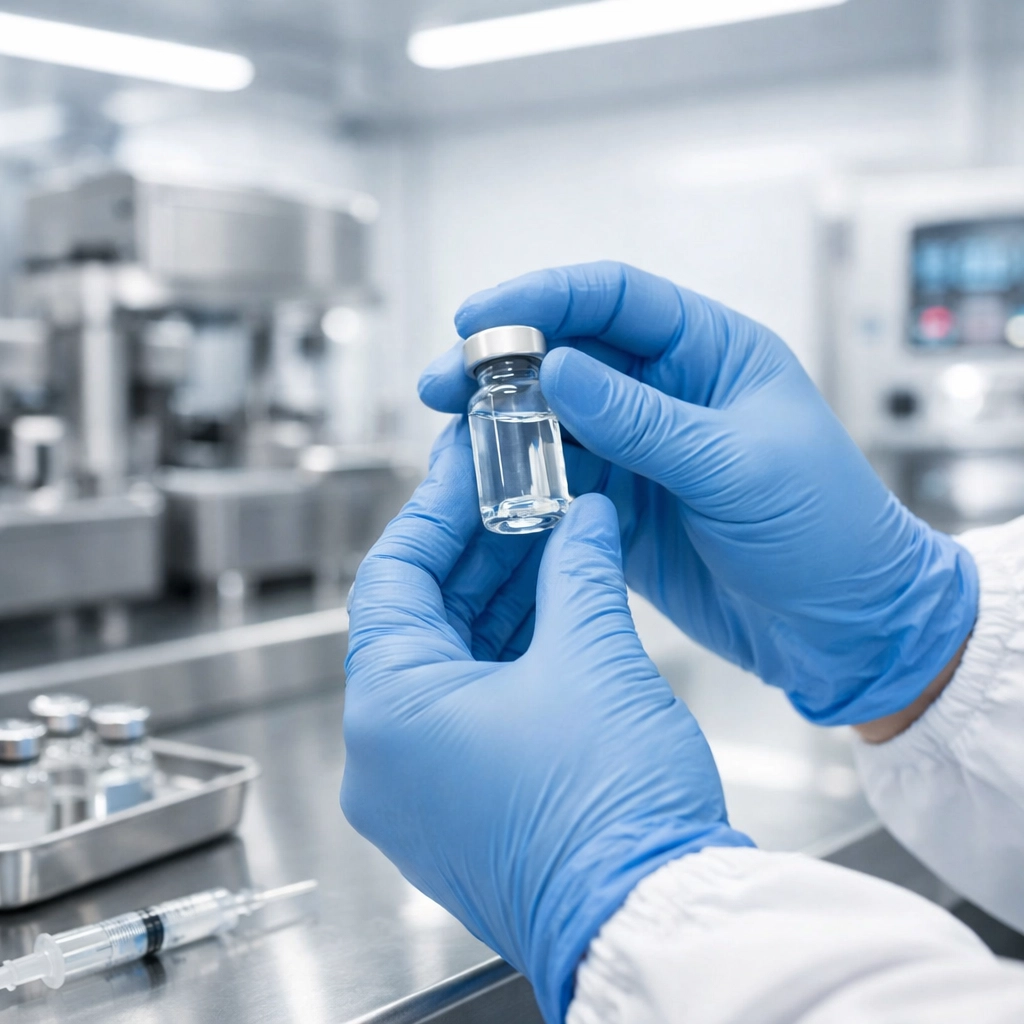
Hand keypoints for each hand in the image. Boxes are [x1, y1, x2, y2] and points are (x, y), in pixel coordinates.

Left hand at [341, 422, 751, 1023]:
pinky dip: (511, 650)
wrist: (652, 924)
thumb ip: (577, 568)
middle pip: (420, 616)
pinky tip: (555, 602)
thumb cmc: (608, 811)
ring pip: (451, 660)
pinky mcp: (465, 802)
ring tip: (549, 535)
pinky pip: (473, 703)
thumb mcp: (592, 658)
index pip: (391, 575)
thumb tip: (583, 518)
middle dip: (477, 548)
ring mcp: (423, 785)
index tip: (467, 465)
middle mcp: (386, 755)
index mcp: (388, 712)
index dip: (434, 509)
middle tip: (521, 490)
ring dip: (500, 597)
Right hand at [418, 261, 977, 724]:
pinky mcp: (623, 507)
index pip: (614, 299)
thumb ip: (643, 421)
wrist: (844, 629)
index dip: (543, 299)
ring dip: (502, 427)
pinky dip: (520, 484)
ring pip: (553, 421)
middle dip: (502, 364)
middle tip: (443, 385)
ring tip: (451, 440)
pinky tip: (485, 489)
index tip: (480, 319)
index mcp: (712, 353)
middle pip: (569, 355)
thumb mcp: (737, 467)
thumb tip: (557, 369)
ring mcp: (642, 451)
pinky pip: (558, 482)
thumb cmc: (826, 533)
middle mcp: (669, 392)